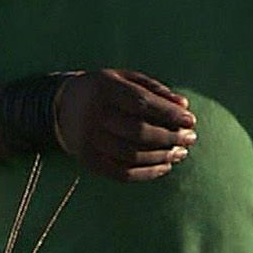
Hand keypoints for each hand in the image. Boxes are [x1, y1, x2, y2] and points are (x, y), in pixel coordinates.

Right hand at [53, 69, 195, 182]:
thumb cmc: (103, 90)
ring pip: (132, 155)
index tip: (190, 120)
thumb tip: (184, 106)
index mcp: (103, 89)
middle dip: (170, 137)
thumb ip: (154, 89)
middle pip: (138, 132)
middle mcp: (93, 116)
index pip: (141, 103)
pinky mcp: (88, 161)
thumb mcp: (124, 79)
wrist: (62, 107)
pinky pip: (121, 173)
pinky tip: (164, 166)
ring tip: (181, 153)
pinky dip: (147, 173)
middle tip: (190, 138)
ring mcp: (89, 141)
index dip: (169, 113)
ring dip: (162, 156)